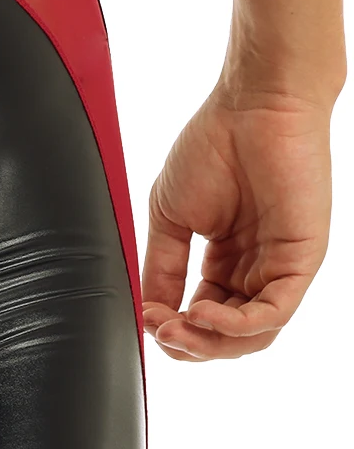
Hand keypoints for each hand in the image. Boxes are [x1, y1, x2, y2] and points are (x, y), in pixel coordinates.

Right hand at [142, 82, 334, 360]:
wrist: (253, 104)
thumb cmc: (215, 145)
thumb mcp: (170, 217)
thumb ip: (160, 266)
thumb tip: (147, 310)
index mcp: (227, 260)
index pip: (203, 316)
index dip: (172, 327)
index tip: (145, 319)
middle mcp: (257, 268)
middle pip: (229, 336)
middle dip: (190, 344)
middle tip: (160, 331)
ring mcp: (282, 266)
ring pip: (253, 334)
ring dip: (210, 342)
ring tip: (176, 327)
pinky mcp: (302, 258)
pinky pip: (275, 312)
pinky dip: (236, 324)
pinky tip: (202, 312)